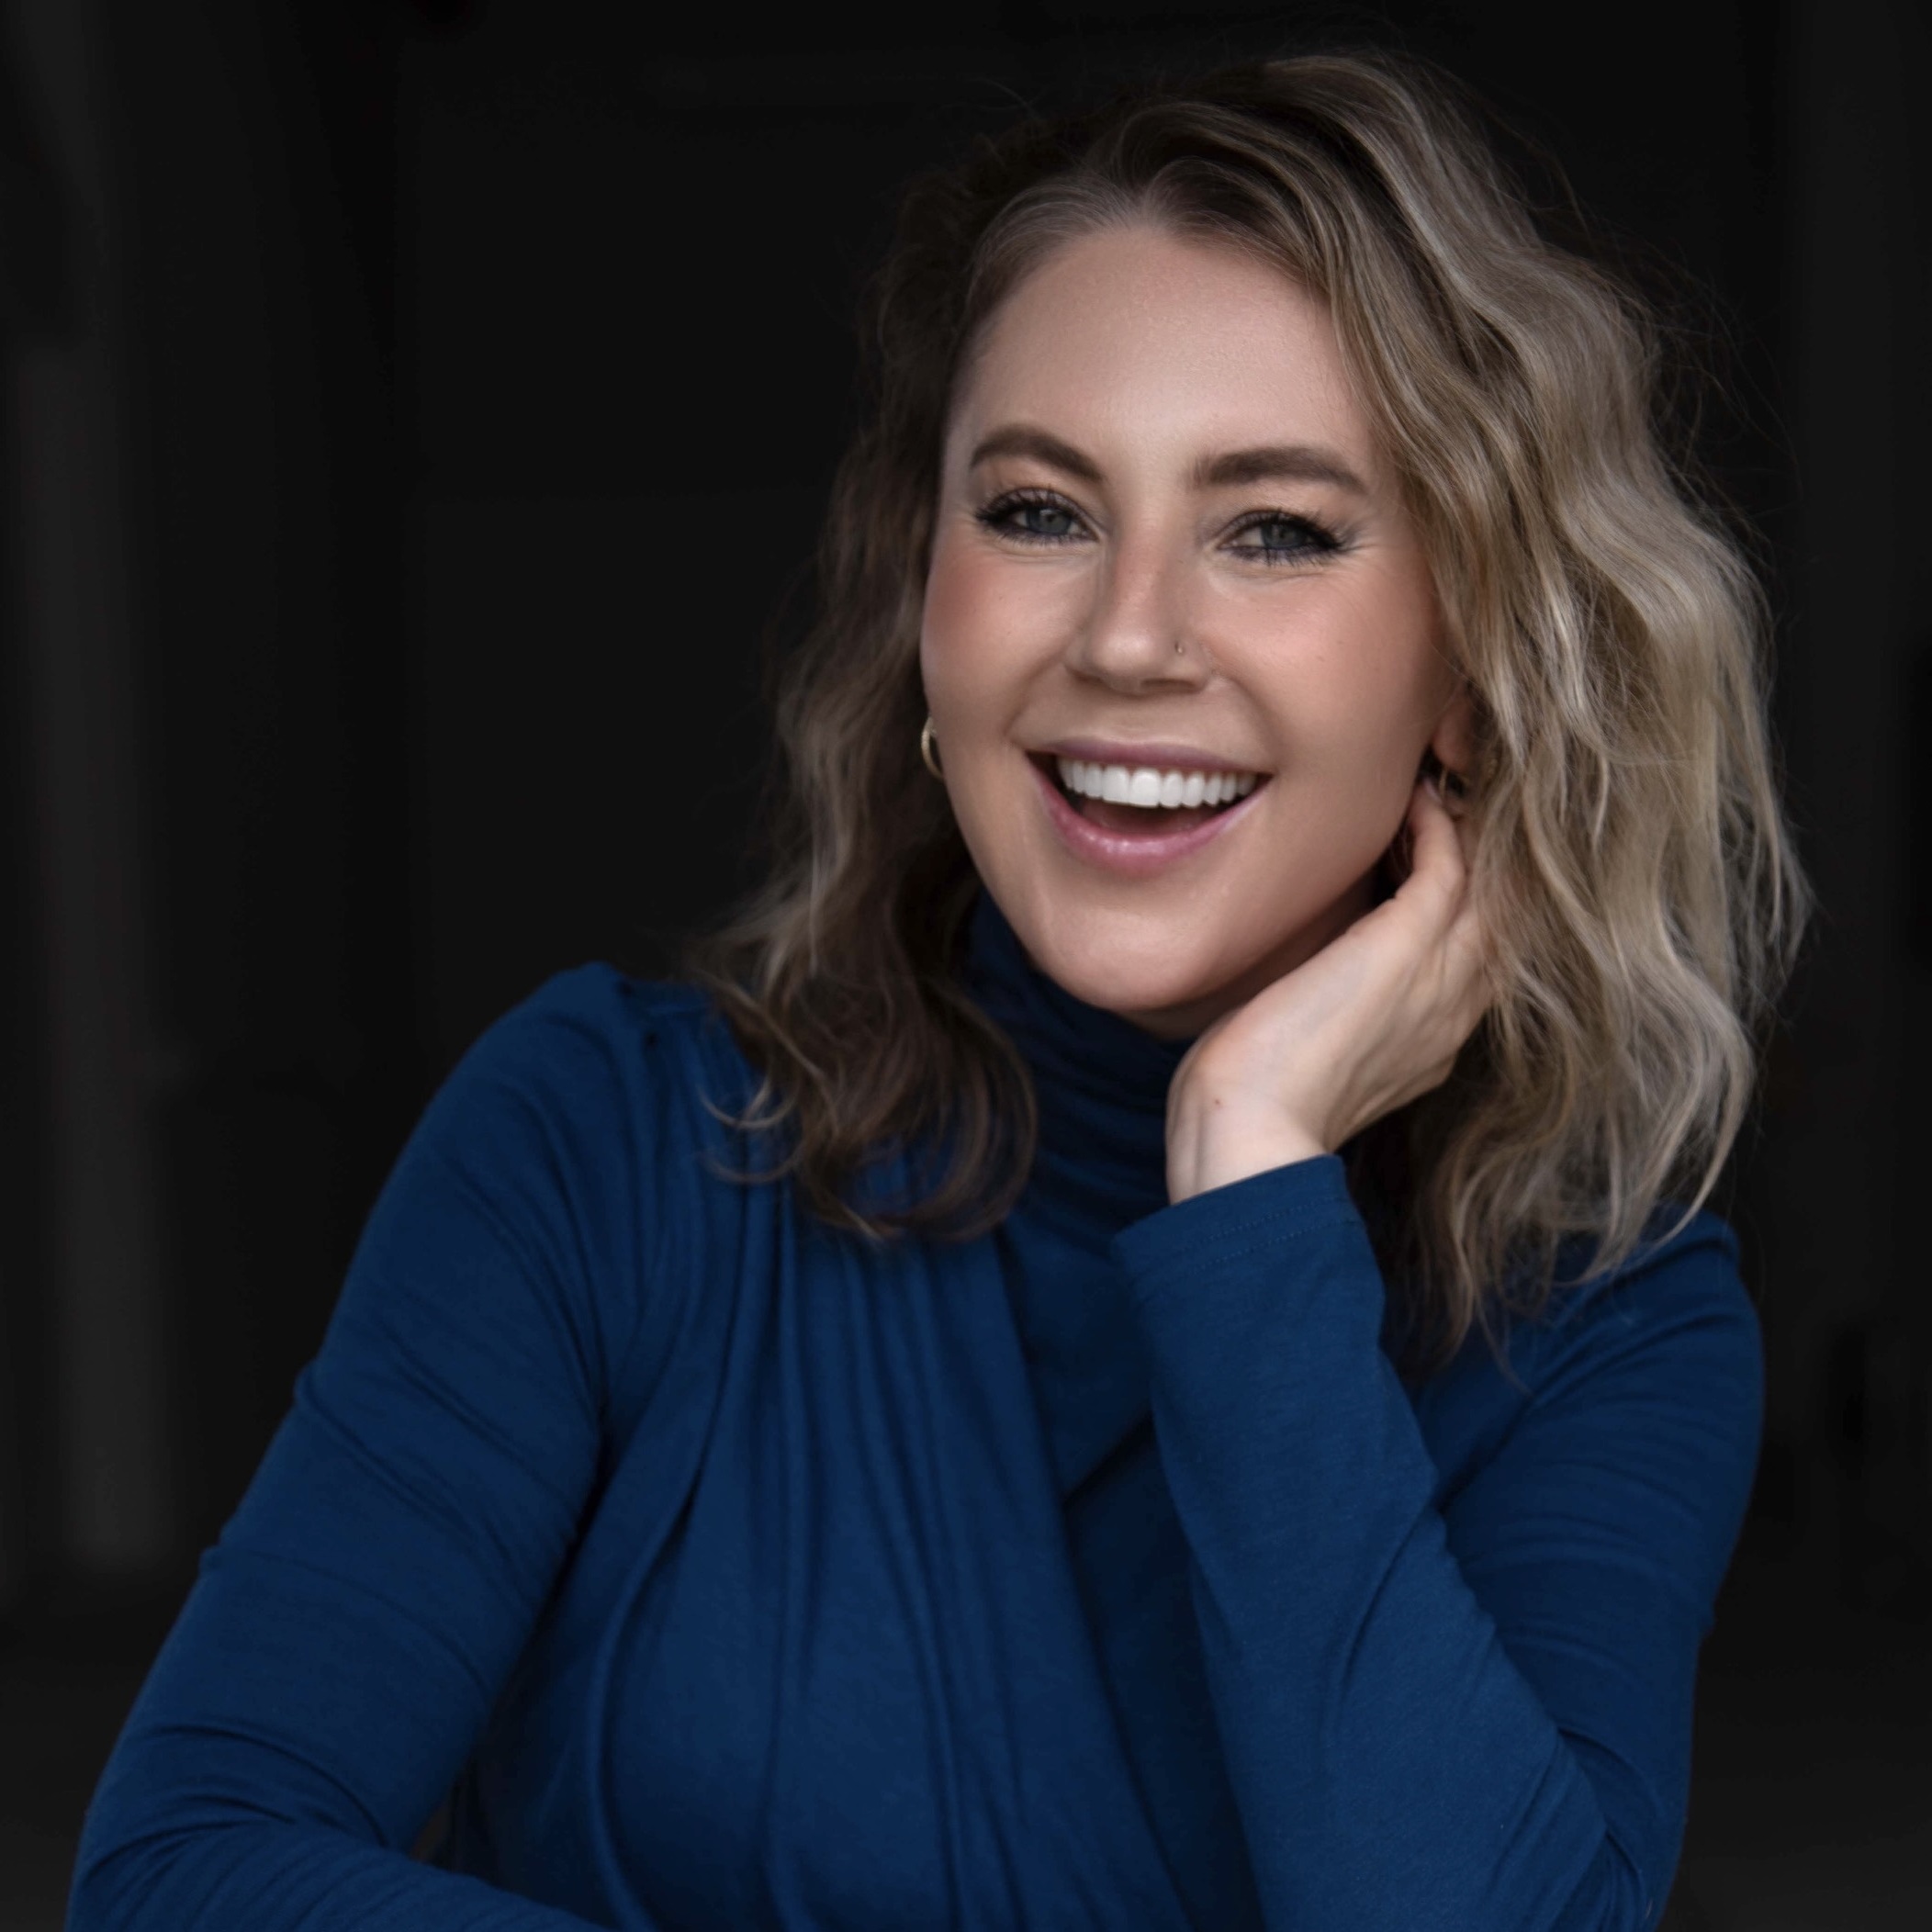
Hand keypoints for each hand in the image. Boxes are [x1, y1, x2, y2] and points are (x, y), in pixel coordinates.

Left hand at [1164, 775, 1492, 1203]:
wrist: (1249, 1133)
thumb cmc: (1252, 1102)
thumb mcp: (1306, 1053)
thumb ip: (1324, 1013)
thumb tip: (1298, 978)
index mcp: (1430, 1044)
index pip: (1472, 961)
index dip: (1463, 906)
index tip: (1427, 858)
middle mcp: (1452, 1014)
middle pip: (1501, 917)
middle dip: (1486, 857)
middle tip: (1451, 802)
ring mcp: (1439, 981)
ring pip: (1492, 886)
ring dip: (1468, 830)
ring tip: (1434, 786)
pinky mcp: (1408, 949)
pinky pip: (1449, 865)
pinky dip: (1436, 826)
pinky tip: (1413, 797)